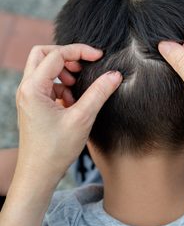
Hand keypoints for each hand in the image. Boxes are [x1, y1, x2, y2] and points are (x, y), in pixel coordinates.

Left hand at [15, 44, 121, 182]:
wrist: (39, 173)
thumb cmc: (56, 149)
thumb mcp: (82, 118)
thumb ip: (99, 93)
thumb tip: (114, 75)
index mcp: (33, 88)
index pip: (56, 55)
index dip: (80, 51)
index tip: (99, 56)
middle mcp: (26, 89)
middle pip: (43, 55)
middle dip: (66, 56)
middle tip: (84, 67)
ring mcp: (28, 96)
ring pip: (44, 69)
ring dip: (63, 71)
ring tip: (77, 88)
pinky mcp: (33, 104)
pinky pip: (47, 84)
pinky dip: (61, 86)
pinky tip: (72, 101)